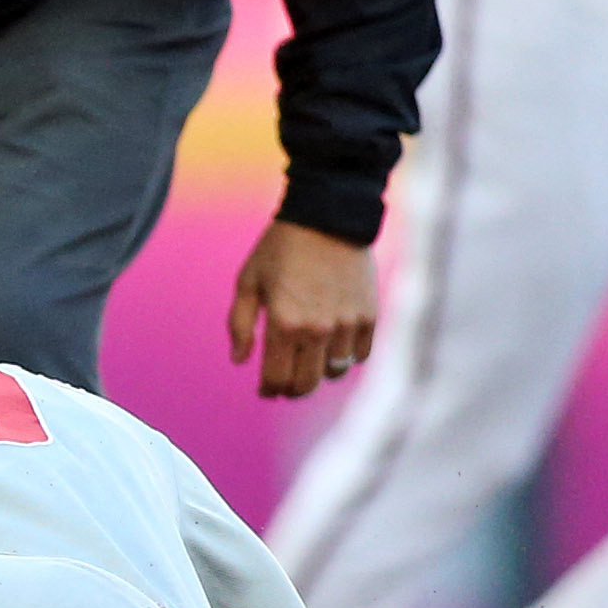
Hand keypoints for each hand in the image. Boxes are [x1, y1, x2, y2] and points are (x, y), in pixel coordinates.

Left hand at [228, 219, 376, 400]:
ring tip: (309, 360)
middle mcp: (317, 330)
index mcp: (283, 323)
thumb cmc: (280, 249)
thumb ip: (240, 324)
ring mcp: (346, 325)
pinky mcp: (369, 316)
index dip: (269, 390)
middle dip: (292, 389)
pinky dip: (346, 358)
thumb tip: (239, 360)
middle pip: (306, 384)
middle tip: (286, 384)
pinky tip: (333, 347)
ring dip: (319, 372)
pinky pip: (360, 356)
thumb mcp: (248, 281)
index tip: (266, 389)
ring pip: (334, 372)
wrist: (327, 217)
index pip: (276, 378)